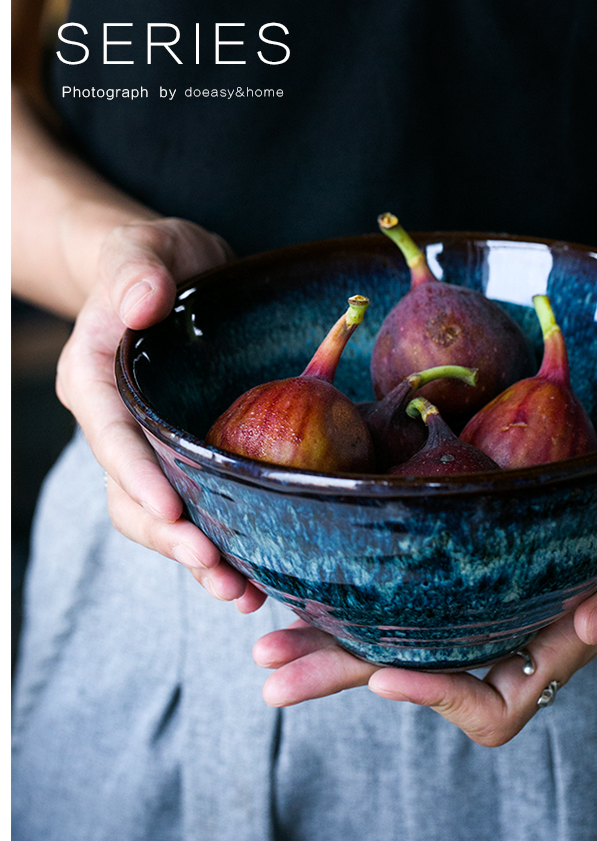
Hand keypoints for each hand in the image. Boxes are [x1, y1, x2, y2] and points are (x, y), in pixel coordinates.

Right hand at [55, 217, 265, 611]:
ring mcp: (150, 452)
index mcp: (95, 377)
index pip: (110, 433)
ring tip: (241, 593)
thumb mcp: (147, 247)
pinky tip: (257, 581)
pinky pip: (196, 514)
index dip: (136, 474)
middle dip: (169, 536)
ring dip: (197, 560)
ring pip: (160, 519)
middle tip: (215, 567)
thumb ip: (137, 268)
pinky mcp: (184, 465)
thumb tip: (142, 300)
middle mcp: (116, 426)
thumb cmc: (159, 261)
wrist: (177, 281)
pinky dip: (223, 549)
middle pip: (130, 494)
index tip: (173, 507)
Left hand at [253, 456, 596, 745]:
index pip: (489, 702)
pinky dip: (343, 593)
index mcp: (550, 645)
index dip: (437, 695)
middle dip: (342, 676)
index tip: (386, 675)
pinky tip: (296, 585)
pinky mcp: (447, 560)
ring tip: (264, 644)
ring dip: (325, 646)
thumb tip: (592, 626)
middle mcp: (501, 634)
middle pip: (415, 675)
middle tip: (273, 675)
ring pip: (389, 639)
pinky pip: (390, 591)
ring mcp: (469, 602)